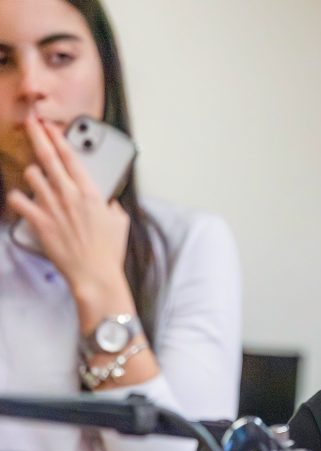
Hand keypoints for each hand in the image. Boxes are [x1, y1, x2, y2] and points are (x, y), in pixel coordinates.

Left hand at [6, 115, 131, 305]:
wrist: (94, 274)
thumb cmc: (109, 251)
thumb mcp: (120, 222)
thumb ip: (112, 206)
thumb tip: (108, 201)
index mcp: (91, 193)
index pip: (71, 157)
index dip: (59, 137)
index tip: (50, 126)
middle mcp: (69, 195)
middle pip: (48, 157)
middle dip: (37, 135)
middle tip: (30, 122)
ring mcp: (52, 207)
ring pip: (31, 175)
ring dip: (32, 173)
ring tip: (37, 178)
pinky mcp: (39, 222)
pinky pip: (17, 200)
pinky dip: (17, 198)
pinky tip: (22, 200)